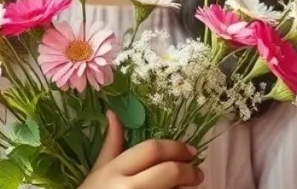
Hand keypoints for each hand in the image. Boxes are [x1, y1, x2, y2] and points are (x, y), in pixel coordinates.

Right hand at [80, 111, 203, 188]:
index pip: (151, 150)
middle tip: (197, 172)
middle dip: (189, 170)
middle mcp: (128, 187)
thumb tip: (113, 114)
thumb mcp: (99, 171)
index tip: (191, 150)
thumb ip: (111, 145)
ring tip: (187, 187)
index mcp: (115, 170)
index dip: (176, 147)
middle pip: (169, 171)